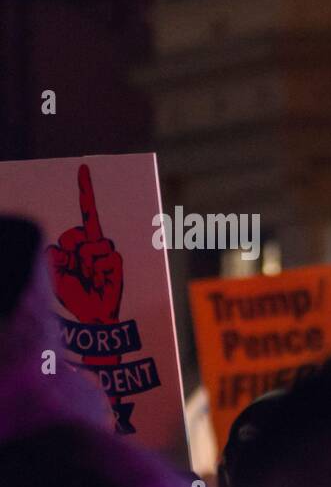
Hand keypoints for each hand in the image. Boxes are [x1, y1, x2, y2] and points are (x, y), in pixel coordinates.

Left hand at [47, 165, 123, 325]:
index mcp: (80, 242)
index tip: (84, 168)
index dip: (85, 192)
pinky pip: (105, 259)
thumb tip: (72, 247)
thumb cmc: (74, 295)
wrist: (93, 318)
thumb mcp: (55, 272)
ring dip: (84, 266)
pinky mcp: (118, 264)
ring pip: (90, 247)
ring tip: (89, 281)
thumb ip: (56, 255)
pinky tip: (100, 283)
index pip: (84, 213)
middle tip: (75, 270)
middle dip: (71, 250)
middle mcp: (95, 244)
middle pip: (76, 233)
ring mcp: (108, 254)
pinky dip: (98, 273)